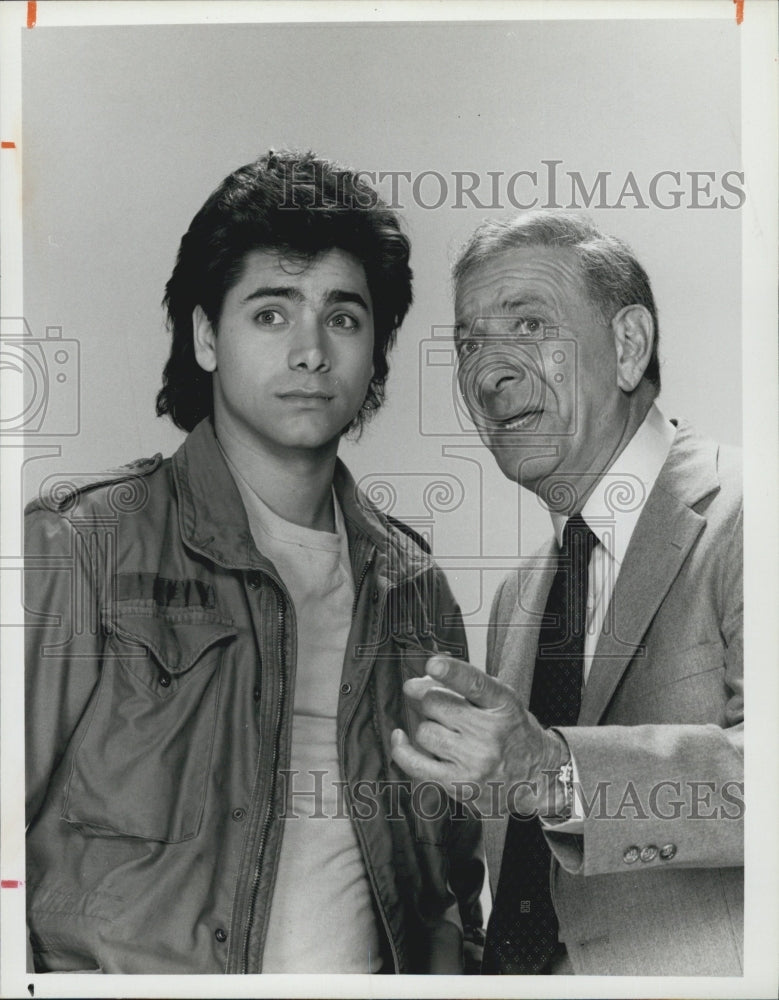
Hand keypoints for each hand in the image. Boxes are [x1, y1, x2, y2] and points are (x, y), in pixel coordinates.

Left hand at [390, 655, 566, 816]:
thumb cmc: (512, 732)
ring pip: (425, 731)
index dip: (452, 672)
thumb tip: (416, 683)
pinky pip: (415, 763)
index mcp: (503, 705)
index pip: (475, 684)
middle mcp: (491, 733)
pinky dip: (401, 748)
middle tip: (441, 706)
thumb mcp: (500, 701)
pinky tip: (400, 737)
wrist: (537, 776)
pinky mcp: (458, 784)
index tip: (433, 664)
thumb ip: (464, 686)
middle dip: (430, 700)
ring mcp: (474, 761)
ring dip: (428, 727)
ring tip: (446, 733)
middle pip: (435, 704)